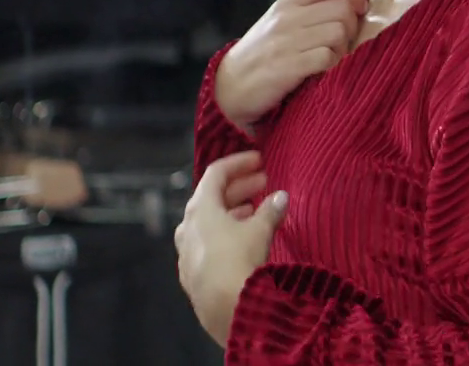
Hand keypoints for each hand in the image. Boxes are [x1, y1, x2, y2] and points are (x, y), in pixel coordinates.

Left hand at [175, 151, 288, 346]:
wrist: (225, 309)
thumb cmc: (239, 260)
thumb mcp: (260, 230)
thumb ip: (270, 210)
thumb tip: (281, 197)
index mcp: (200, 208)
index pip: (216, 173)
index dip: (239, 162)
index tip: (259, 159)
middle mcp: (187, 227)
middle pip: (211, 197)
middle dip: (238, 188)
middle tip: (263, 183)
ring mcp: (186, 252)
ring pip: (208, 222)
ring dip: (231, 212)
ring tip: (255, 210)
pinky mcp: (192, 274)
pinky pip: (208, 243)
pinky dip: (225, 233)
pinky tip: (242, 240)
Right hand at [215, 0, 367, 130]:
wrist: (229, 87)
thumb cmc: (260, 54)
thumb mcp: (280, 23)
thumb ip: (310, 11)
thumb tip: (352, 6)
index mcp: (288, 3)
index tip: (360, 8)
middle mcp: (288, 17)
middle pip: (342, 8)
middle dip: (353, 26)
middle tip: (345, 42)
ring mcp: (287, 41)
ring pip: (339, 31)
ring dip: (344, 48)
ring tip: (333, 57)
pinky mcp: (288, 66)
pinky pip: (328, 57)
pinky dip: (333, 65)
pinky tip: (323, 70)